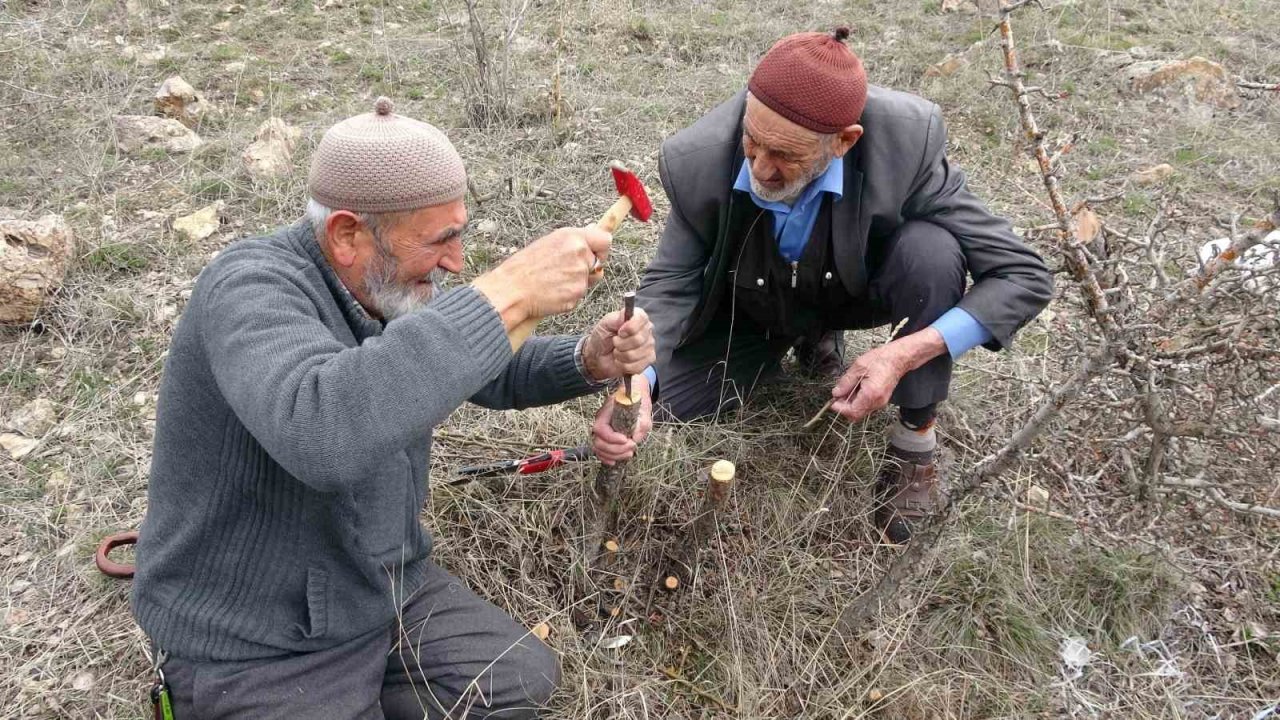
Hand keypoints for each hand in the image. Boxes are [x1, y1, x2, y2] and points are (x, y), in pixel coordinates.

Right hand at [472, 226, 610, 327]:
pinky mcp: (577, 293)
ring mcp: (580, 275)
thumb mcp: (548, 243)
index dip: (602, 249)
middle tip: (564, 271)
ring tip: (554, 281)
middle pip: (598, 263)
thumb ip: (573, 240)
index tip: (596, 254)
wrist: (511, 289)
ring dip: (576, 283)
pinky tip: (553, 292)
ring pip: (588, 280)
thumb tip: (592, 230)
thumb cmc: (524, 267)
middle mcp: (580, 254)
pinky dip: (569, 295)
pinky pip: (579, 295)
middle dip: (586, 268)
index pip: (605, 240)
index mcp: (572, 237)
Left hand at [581, 307, 654, 381]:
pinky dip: (624, 365)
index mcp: (638, 317)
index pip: (641, 319)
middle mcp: (647, 331)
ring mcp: (649, 346)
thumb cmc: (603, 337)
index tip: (619, 332)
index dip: (629, 327)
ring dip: (620, 355)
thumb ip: (616, 317)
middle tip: (615, 342)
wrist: (598, 356)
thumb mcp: (605, 324)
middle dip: (620, 344)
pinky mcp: (648, 360)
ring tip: (617, 352)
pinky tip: (622, 361)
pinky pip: (637, 366)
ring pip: (635, 355)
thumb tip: (626, 314)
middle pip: (638, 339)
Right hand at [591, 374, 652, 464]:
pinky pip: (600, 451)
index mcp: (606, 412)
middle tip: (632, 446)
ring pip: (599, 448)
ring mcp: (601, 430)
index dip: (612, 438)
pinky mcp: (605, 438)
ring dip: (614, 455)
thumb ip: (641, 424)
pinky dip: (606, 458)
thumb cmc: (638, 401)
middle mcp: (601, 422)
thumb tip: (634, 438)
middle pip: (598, 442)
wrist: (634, 395)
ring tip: (630, 453)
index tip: (627, 439)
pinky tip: (615, 461)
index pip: (601, 429)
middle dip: (616, 449)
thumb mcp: (644, 411)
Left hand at [830, 328, 947, 421]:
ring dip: (851, 404)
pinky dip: (858, 401)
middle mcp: (877, 402)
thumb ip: (845, 382)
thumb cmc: (881, 360)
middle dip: (844, 407)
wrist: (898, 358)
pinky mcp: (881, 400)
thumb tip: (836, 393)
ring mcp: (881, 402)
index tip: (833, 402)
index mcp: (871, 394)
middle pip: (856, 414)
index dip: (840, 409)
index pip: (852, 412)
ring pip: (861, 411)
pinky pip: (867, 406)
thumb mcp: (858, 367)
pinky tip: (856, 389)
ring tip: (847, 389)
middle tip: (838, 395)